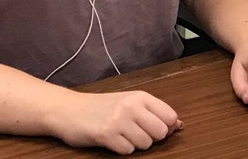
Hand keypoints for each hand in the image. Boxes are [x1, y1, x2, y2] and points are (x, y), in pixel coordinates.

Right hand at [50, 90, 181, 154]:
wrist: (68, 109)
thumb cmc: (101, 106)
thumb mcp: (130, 102)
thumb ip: (153, 112)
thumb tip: (178, 125)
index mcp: (141, 96)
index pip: (170, 116)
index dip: (166, 127)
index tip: (153, 128)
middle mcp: (132, 106)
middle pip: (161, 132)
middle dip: (151, 138)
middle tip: (136, 133)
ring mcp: (119, 120)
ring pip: (145, 144)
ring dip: (135, 144)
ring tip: (122, 135)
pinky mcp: (106, 135)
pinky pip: (127, 151)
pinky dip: (121, 149)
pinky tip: (112, 140)